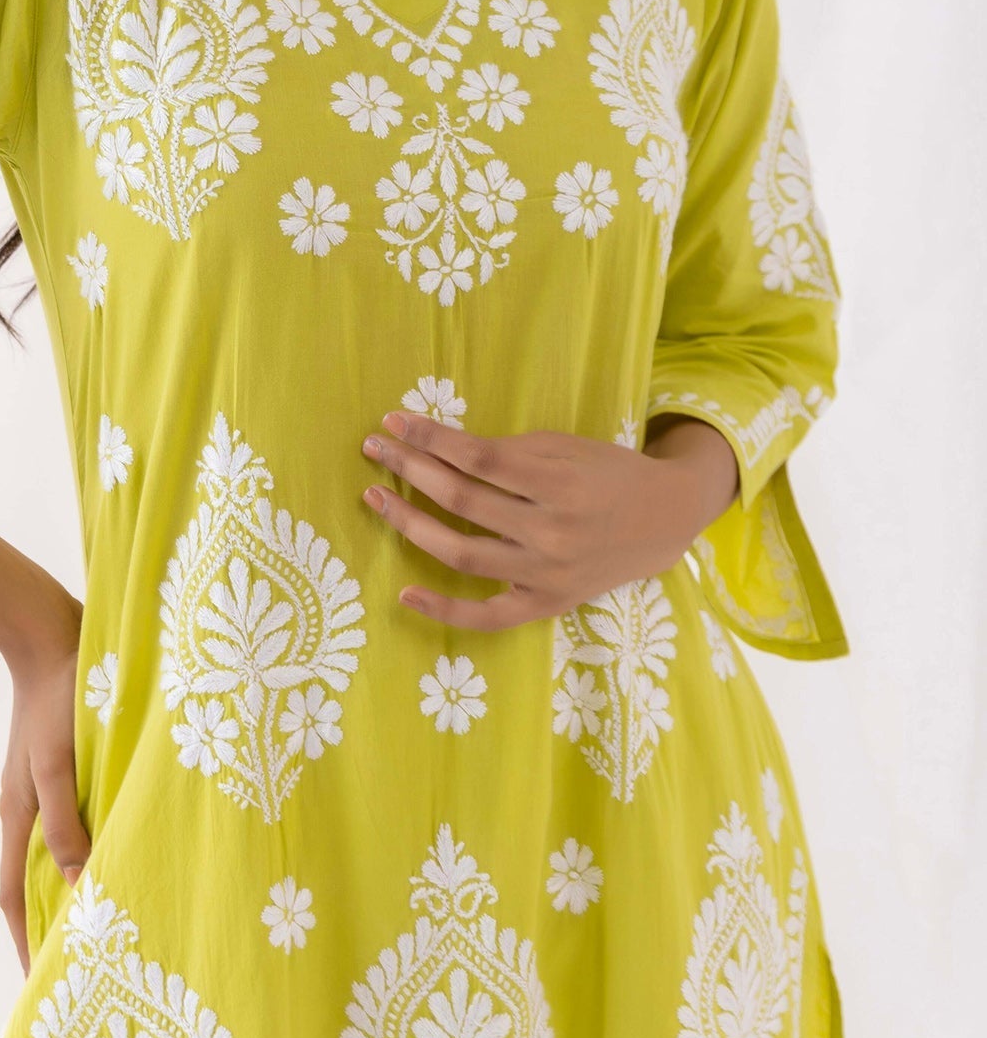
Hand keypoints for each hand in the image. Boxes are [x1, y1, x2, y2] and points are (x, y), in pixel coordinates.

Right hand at [0, 586, 89, 975]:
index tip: (45, 979)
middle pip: (32, 879)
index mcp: (17, 813)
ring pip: (52, 850)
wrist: (50, 633)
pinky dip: (83, 845)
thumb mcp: (59, 763)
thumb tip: (77, 884)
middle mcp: (24, 806)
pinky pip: (68, 819)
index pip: (16, 896)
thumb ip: (66, 822)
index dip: (27, 940)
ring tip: (98, 916)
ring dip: (69, 884)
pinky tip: (109, 847)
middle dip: (48, 922)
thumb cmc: (57, 696)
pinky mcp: (60, 763)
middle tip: (77, 959)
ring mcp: (40, 784)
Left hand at [358, 413, 739, 631]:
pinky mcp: (547, 604)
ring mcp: (547, 573)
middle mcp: (551, 530)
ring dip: (410, 525)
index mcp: (557, 480)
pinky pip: (488, 615)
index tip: (394, 422)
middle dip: (410, 469)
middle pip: (461, 500)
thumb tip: (440, 446)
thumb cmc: (607, 472)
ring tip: (375, 498)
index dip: (430, 438)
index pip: (477, 457)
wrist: (663, 520)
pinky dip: (445, 609)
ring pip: (462, 553)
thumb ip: (508, 450)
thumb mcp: (564, 445)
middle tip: (374, 449)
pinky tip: (406, 592)